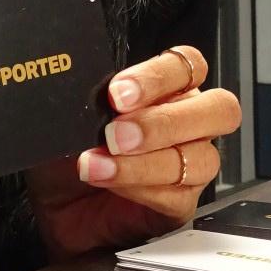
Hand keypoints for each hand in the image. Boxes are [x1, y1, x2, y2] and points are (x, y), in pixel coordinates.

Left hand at [26, 46, 240, 259]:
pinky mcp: (180, 204)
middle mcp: (187, 124)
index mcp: (165, 90)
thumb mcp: (72, 116)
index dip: (158, 76)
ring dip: (146, 162)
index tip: (118, 93)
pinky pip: (179, 196)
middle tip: (118, 133)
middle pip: (220, 109)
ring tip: (100, 164)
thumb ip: (90, 97)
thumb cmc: (67, 152)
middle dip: (165, 121)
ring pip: (201, 158)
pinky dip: (141, 189)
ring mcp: (190, 165)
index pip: (187, 66)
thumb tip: (87, 87)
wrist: (50, 204)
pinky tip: (109, 184)